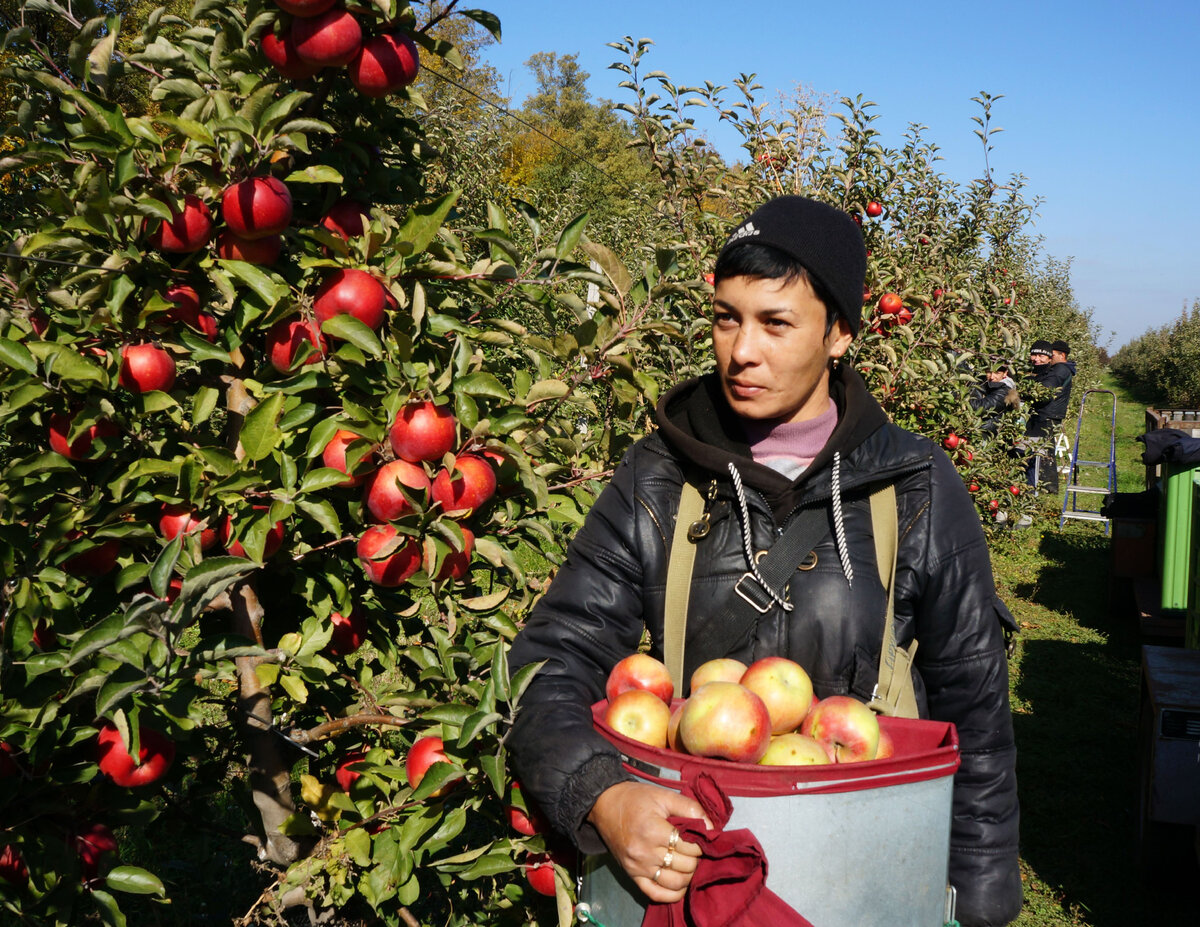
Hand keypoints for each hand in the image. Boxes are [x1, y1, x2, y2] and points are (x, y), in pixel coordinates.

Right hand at [586, 780, 710, 903]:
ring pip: (675, 882)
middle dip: (695, 857)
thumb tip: (712, 828)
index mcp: (653, 830)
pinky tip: (680, 884)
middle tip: (693, 847)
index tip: (699, 835)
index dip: (701, 841)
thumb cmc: (635, 798)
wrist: (604, 805)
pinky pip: (656, 894)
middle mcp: (645, 852)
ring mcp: (637, 867)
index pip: (690, 846)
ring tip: (687, 862)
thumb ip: (690, 808)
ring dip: (688, 875)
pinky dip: (673, 894)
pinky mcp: (632, 875)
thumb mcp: (663, 795)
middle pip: (685, 865)